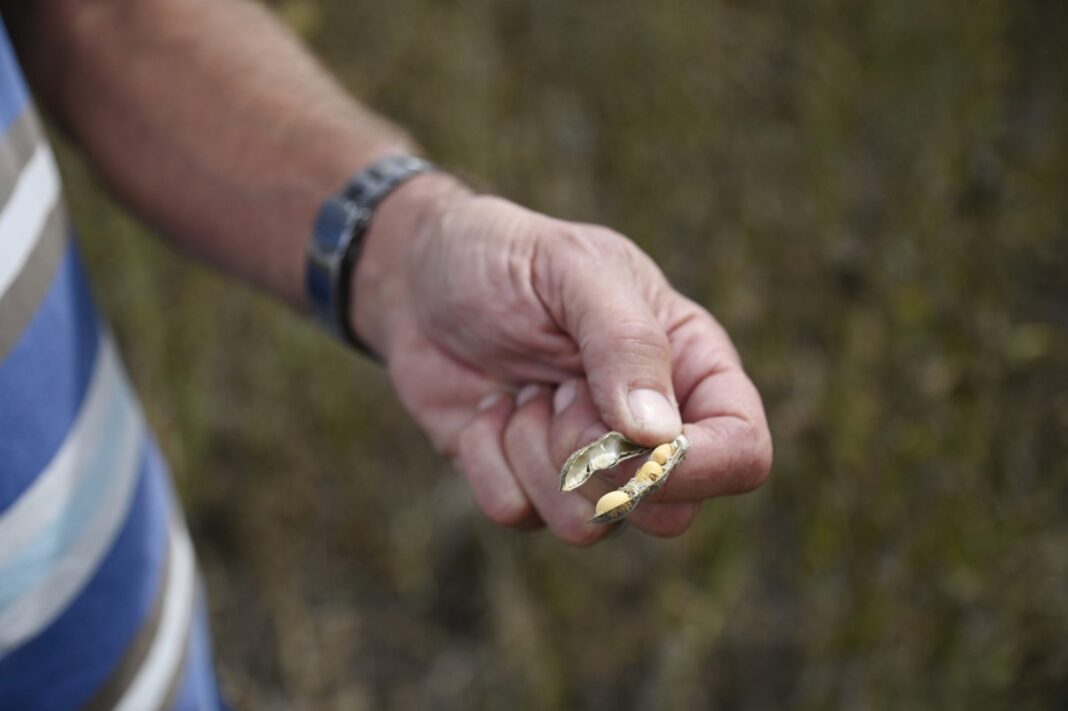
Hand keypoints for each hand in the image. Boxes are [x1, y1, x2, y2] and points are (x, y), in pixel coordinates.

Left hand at [352, 174, 771, 544]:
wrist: (419, 278)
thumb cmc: (506, 257)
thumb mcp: (571, 269)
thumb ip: (625, 341)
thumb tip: (658, 435)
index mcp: (688, 365)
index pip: (742, 449)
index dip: (702, 467)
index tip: (639, 445)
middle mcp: (649, 428)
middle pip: (667, 510)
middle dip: (599, 458)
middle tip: (558, 385)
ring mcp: (588, 464)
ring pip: (586, 524)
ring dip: (535, 452)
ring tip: (522, 388)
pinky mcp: (526, 483)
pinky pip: (516, 513)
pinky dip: (488, 457)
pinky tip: (488, 408)